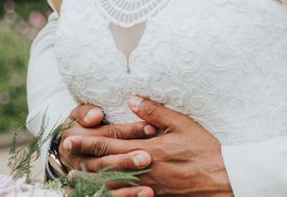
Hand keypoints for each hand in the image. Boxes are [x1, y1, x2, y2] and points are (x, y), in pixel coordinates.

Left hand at [65, 96, 231, 196]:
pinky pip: (126, 195)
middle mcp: (142, 171)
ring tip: (75, 173)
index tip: (70, 137)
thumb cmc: (204, 148)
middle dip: (83, 159)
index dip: (88, 141)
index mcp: (147, 151)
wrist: (222, 178)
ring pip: (111, 184)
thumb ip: (155, 112)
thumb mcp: (182, 124)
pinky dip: (111, 191)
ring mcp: (147, 188)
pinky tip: (103, 188)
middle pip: (104, 166)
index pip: (110, 144)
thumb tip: (133, 98)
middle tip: (64, 155)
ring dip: (91, 177)